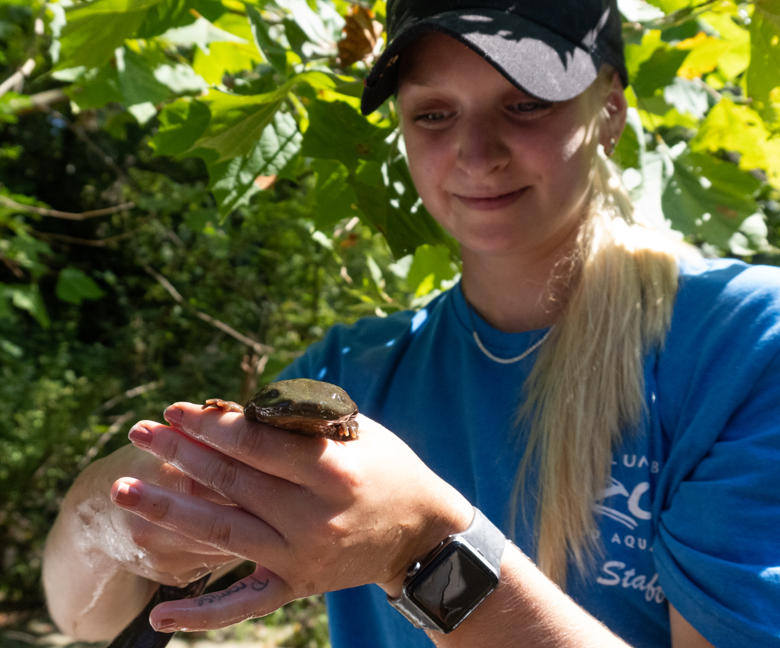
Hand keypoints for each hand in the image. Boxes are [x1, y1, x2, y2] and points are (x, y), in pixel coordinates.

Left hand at [111, 403, 472, 631]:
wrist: (423, 535)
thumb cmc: (389, 470)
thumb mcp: (359, 433)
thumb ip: (303, 423)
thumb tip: (239, 412)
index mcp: (334, 471)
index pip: (258, 444)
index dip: (212, 426)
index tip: (176, 411)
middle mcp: (315, 517)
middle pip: (233, 483)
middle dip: (181, 454)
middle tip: (140, 434)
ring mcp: (303, 557)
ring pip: (224, 534)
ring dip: (170, 512)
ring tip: (124, 492)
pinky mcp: (298, 586)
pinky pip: (243, 603)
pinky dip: (200, 613)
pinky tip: (157, 613)